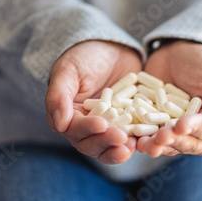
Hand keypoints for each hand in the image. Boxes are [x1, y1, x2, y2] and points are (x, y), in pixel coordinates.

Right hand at [45, 40, 141, 163]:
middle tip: (120, 138)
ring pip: (108, 148)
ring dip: (118, 151)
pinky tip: (142, 142)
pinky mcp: (125, 127)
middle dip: (106, 142)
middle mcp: (85, 127)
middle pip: (91, 144)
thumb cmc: (85, 56)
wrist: (112, 49)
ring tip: (131, 147)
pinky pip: (128, 139)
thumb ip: (59, 95)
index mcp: (67, 116)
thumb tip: (59, 125)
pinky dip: (135, 143)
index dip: (87, 129)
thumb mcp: (69, 69)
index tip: (102, 124)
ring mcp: (106, 129)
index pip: (74, 129)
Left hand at [137, 40, 201, 156]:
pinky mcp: (153, 124)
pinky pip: (147, 134)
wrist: (179, 50)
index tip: (181, 125)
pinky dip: (140, 138)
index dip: (193, 130)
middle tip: (160, 136)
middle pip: (185, 143)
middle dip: (173, 141)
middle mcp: (194, 132)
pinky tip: (133, 138)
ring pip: (165, 144)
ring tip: (145, 143)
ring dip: (156, 145)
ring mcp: (172, 130)